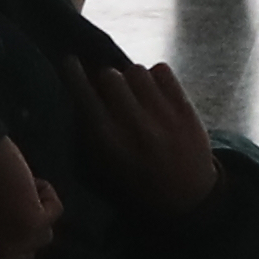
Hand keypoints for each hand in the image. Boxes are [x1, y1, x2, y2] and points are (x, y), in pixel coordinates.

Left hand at [0, 134, 61, 258]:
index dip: (14, 230)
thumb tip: (16, 229)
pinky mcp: (31, 225)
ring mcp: (12, 244)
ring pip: (44, 234)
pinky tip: (24, 178)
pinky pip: (55, 212)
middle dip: (27, 224)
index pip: (8, 257)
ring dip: (37, 207)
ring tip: (17, 184)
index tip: (9, 207)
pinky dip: (46, 191)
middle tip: (16, 196)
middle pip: (29, 250)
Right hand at [71, 56, 218, 218]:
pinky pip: (162, 70)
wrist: (189, 197)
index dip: (74, 74)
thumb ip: (90, 131)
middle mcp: (136, 126)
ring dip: (131, 78)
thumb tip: (81, 89)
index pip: (85, 97)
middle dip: (107, 80)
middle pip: (110, 76)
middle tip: (112, 91)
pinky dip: (155, 77)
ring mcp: (163, 115)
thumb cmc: (140, 182)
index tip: (69, 61)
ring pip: (137, 70)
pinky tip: (155, 92)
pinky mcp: (185, 108)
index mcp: (111, 142)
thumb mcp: (107, 166)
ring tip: (136, 93)